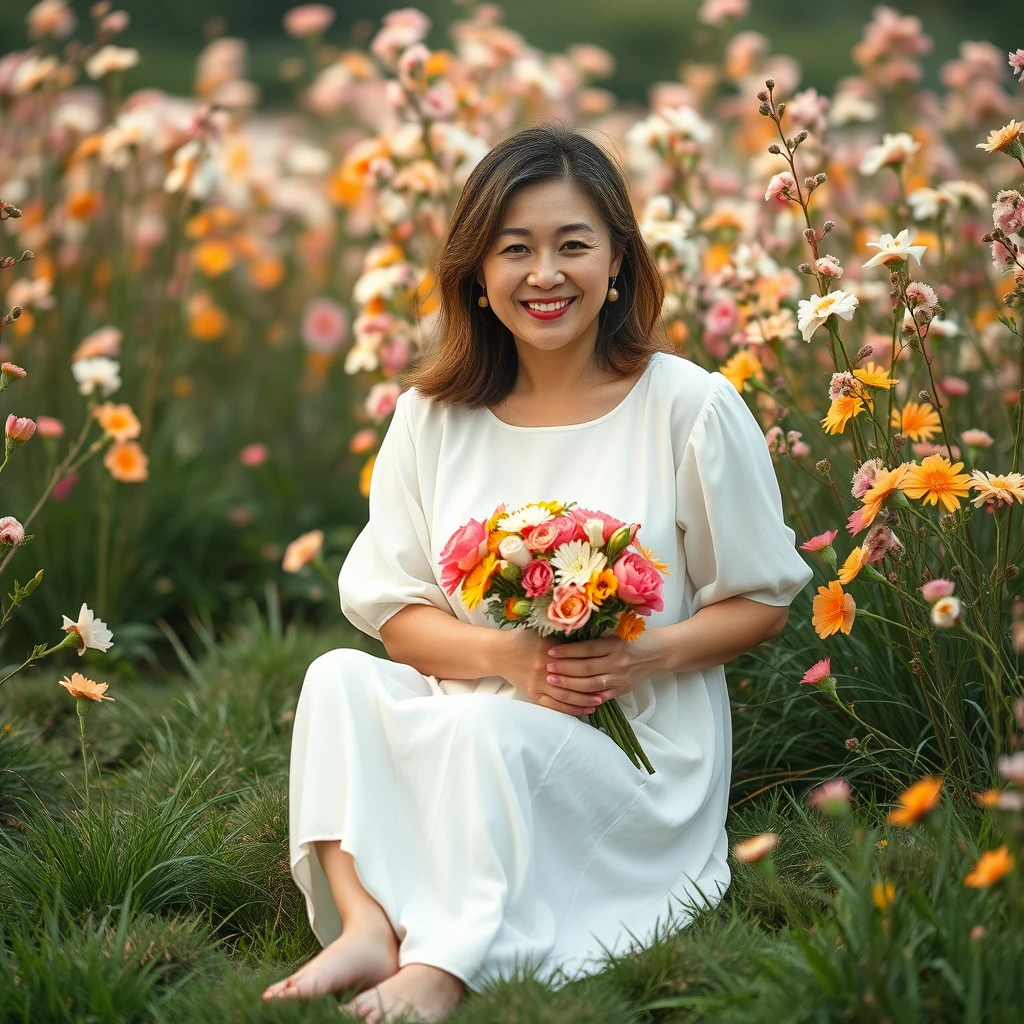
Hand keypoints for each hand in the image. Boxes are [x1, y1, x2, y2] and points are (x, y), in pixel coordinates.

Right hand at [497, 629, 605, 716]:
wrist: (499, 652)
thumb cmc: (522, 639)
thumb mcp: (543, 632)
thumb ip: (563, 638)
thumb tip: (588, 640)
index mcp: (549, 652)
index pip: (575, 662)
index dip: (591, 668)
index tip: (605, 670)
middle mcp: (544, 670)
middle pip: (573, 682)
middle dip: (591, 688)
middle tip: (607, 690)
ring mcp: (538, 684)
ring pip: (565, 697)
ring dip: (583, 701)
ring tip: (599, 702)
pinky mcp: (533, 694)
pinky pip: (554, 706)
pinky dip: (569, 709)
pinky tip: (582, 710)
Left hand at [544, 633, 660, 703]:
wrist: (657, 653)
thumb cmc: (633, 639)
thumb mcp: (615, 634)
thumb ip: (595, 640)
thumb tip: (566, 640)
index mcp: (614, 645)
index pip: (586, 649)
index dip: (567, 651)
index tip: (550, 651)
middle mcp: (617, 662)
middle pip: (586, 668)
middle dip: (564, 669)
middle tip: (546, 668)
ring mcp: (620, 678)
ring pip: (591, 684)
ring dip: (570, 684)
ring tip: (553, 681)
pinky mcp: (622, 690)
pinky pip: (601, 696)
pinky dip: (585, 698)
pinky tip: (570, 697)